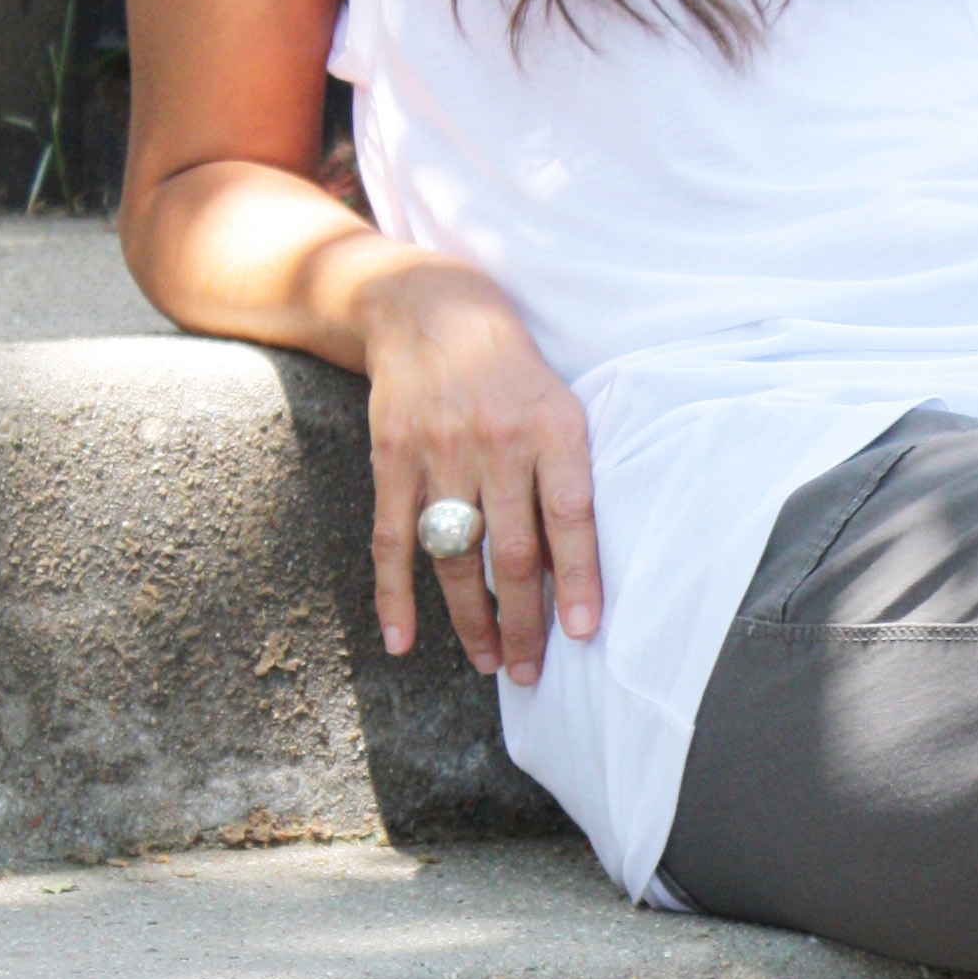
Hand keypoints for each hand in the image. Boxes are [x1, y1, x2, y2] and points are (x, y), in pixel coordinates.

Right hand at [359, 256, 601, 684]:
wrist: (430, 306)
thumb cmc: (512, 370)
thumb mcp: (559, 404)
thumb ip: (567, 476)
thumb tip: (574, 568)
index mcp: (553, 428)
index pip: (571, 518)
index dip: (580, 579)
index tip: (585, 633)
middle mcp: (497, 440)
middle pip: (513, 551)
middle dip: (523, 621)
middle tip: (529, 672)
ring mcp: (439, 449)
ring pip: (456, 555)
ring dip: (471, 618)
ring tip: (488, 661)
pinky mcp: (392, 455)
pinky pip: (393, 539)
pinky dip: (395, 595)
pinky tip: (402, 640)